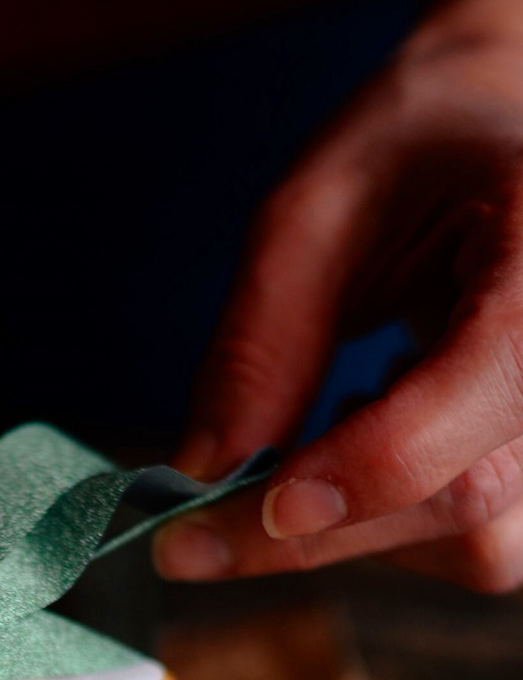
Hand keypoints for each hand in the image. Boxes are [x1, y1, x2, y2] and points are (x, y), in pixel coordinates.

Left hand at [154, 0, 522, 593]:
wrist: (494, 134)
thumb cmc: (408, 153)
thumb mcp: (310, 216)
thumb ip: (259, 348)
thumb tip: (200, 479)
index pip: (479, 384)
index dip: (362, 466)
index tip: (242, 506)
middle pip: (465, 501)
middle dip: (312, 531)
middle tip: (186, 534)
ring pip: (474, 546)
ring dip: (359, 524)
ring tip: (339, 410)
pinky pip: (474, 545)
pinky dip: (390, 520)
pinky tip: (376, 430)